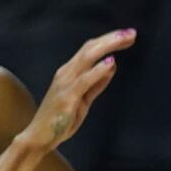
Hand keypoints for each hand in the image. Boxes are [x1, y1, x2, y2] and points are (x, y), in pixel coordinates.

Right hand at [19, 29, 136, 151]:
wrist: (38, 137)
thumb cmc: (59, 120)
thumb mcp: (83, 100)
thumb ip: (96, 84)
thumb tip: (111, 67)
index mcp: (68, 72)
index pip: (89, 50)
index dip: (108, 40)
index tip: (127, 36)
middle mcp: (65, 73)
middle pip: (89, 49)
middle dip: (111, 39)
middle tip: (131, 33)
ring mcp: (65, 84)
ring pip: (87, 58)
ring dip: (107, 47)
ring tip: (125, 39)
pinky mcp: (67, 97)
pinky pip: (84, 80)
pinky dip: (98, 70)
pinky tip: (110, 62)